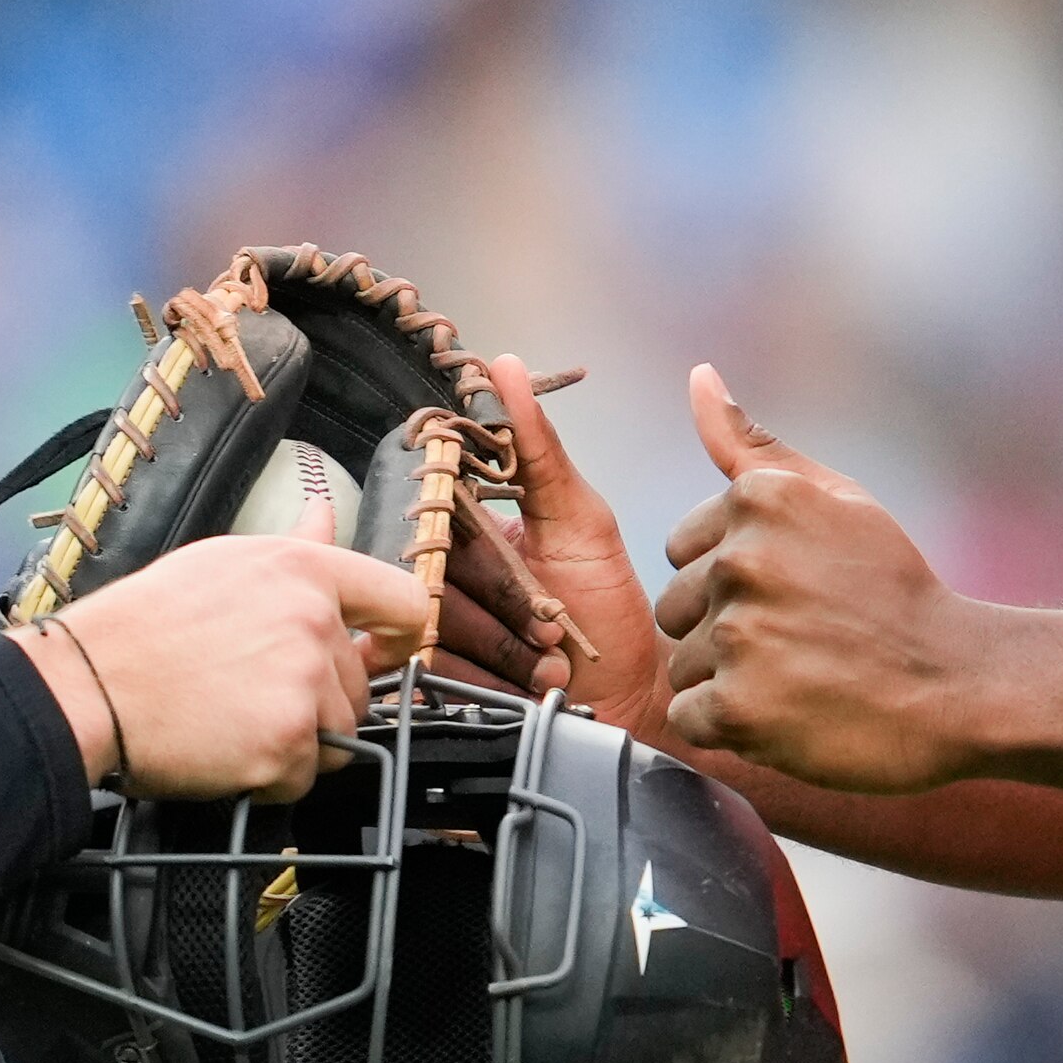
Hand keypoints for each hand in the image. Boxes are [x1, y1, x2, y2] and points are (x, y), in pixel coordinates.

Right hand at [41, 516, 432, 800]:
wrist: (88, 685)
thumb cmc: (141, 625)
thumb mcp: (222, 562)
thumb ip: (293, 548)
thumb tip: (324, 515)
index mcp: (303, 570)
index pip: (401, 601)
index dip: (398, 636)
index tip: (378, 652)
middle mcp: (314, 622)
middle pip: (359, 685)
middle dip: (316, 701)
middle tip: (249, 695)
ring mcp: (303, 685)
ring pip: (338, 736)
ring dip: (296, 742)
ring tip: (232, 721)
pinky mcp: (286, 744)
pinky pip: (304, 778)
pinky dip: (270, 777)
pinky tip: (224, 749)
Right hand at [466, 354, 665, 728]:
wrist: (629, 696)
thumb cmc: (608, 605)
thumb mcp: (580, 517)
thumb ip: (539, 449)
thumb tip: (504, 366)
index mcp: (468, 522)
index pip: (434, 506)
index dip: (471, 535)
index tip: (512, 554)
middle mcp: (443, 568)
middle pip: (437, 572)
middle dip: (506, 604)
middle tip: (554, 625)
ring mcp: (435, 624)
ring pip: (436, 625)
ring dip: (505, 650)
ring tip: (552, 661)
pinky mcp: (436, 677)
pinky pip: (438, 671)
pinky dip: (493, 683)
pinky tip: (532, 688)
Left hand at [652, 367, 981, 792]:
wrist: (961, 687)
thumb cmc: (894, 591)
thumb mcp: (836, 500)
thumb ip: (754, 447)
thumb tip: (699, 376)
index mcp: (760, 499)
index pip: (683, 550)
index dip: (734, 582)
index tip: (796, 594)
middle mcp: (743, 559)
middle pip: (676, 609)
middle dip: (726, 631)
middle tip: (803, 641)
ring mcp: (741, 635)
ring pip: (683, 664)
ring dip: (730, 681)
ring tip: (802, 678)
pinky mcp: (739, 707)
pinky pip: (691, 717)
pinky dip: (733, 727)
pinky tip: (789, 714)